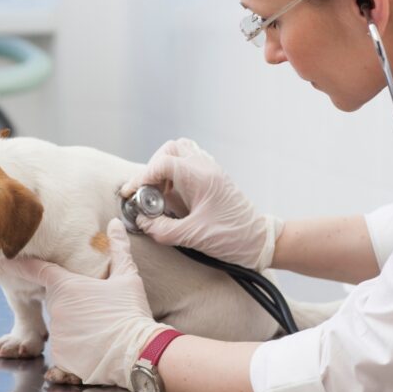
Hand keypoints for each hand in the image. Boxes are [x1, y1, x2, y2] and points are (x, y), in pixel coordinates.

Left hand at [0, 219, 171, 389]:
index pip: (36, 270)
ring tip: (101, 332)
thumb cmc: (131, 313)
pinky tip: (96, 350)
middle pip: (55, 301)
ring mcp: (56, 334)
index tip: (7, 260)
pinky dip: (76, 351)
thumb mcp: (127, 277)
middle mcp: (55, 309)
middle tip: (96, 309)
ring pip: (61, 326)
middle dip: (70, 302)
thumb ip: (118, 248)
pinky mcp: (60, 357)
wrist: (137, 353)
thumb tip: (115, 223)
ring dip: (75, 328)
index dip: (21, 265)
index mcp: (66, 286)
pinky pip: (63, 350)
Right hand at [121, 138, 278, 270]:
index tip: (132, 194)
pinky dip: (176, 174)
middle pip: (171, 149)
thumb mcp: (194, 237)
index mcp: (201, 177)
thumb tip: (143, 222)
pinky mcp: (214, 180)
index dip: (142, 177)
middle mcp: (206, 168)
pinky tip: (173, 196)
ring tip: (160, 193)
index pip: (163, 163)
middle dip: (153, 168)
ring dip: (164, 168)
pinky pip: (190, 164)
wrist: (260, 241)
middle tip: (147, 192)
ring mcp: (212, 171)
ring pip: (181, 152)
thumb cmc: (233, 237)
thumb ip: (163, 229)